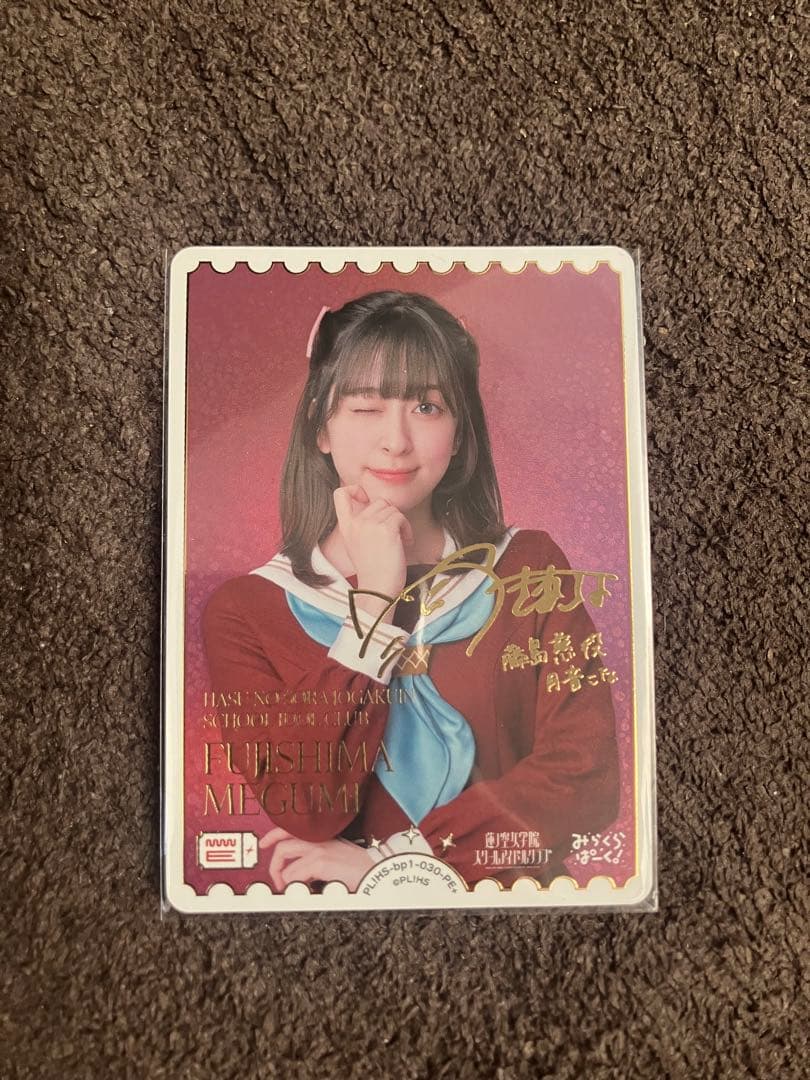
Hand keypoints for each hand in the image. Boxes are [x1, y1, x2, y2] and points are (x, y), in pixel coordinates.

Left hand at [259, 826, 374, 891]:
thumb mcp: (337, 860)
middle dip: (274, 864)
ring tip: (289, 889)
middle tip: (277, 881)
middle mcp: (319, 839)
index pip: (292, 828)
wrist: (378, 874)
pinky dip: (294, 885)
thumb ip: (319, 862)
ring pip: (285, 857)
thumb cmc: (361, 871)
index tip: (264, 843)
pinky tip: (304, 891)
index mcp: (323, 837)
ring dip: (282, 878)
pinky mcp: (321, 861)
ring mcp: (319, 848)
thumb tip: (300, 876)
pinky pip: (294, 874)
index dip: (273, 834)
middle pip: (282, 843)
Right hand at [333, 485, 412, 612]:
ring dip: (401, 524)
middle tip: (393, 535)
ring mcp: (370, 524)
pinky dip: (407, 529)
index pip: (340, 493)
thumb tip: (377, 508)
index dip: (354, 489)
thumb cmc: (374, 570)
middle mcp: (355, 522)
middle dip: (390, 516)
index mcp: (346, 526)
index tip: (366, 500)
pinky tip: (405, 544)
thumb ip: (362, 525)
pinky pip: (401, 517)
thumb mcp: (358, 544)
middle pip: (379, 502)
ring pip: (392, 509)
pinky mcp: (386, 528)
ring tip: (399, 542)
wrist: (378, 589)